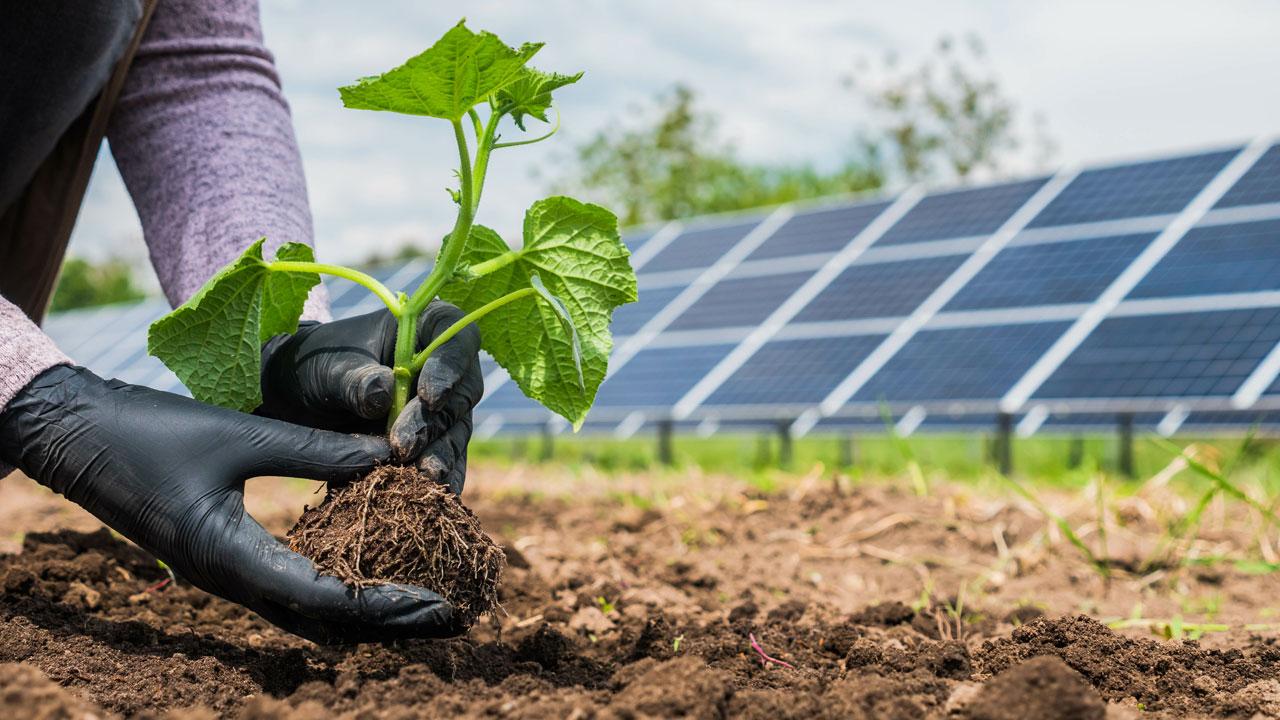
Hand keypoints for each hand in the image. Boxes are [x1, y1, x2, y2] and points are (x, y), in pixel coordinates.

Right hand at [0, 365, 461, 643]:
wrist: (80, 437)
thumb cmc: (153, 434)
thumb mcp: (241, 437)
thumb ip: (315, 449)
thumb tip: (388, 452)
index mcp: (233, 560)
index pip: (325, 598)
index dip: (385, 604)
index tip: (436, 602)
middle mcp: (234, 580)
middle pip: (324, 620)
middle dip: (387, 622)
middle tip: (448, 614)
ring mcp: (228, 575)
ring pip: (308, 610)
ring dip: (365, 611)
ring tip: (421, 602)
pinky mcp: (227, 558)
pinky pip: (290, 588)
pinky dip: (335, 588)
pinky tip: (368, 572)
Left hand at [257, 301, 482, 493]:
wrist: (295, 399)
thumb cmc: (312, 366)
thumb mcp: (325, 367)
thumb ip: (353, 378)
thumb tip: (382, 393)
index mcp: (423, 328)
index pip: (457, 338)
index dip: (452, 366)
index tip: (429, 396)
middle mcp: (441, 367)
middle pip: (461, 392)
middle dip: (434, 422)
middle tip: (403, 445)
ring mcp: (441, 407)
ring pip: (456, 430)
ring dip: (440, 455)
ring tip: (421, 478)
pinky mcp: (433, 442)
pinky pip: (446, 461)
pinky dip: (441, 480)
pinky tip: (433, 498)